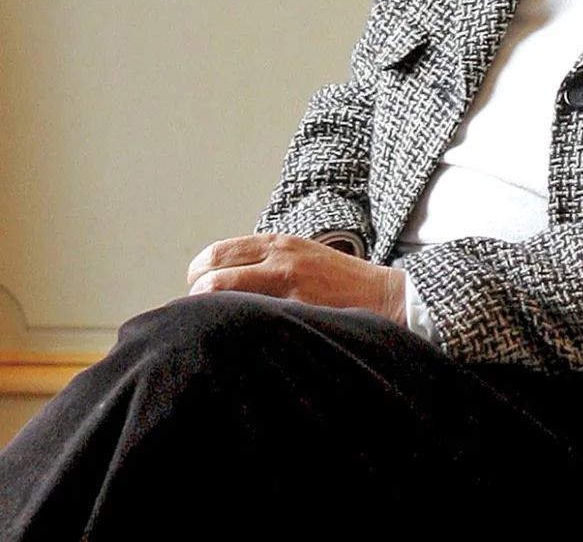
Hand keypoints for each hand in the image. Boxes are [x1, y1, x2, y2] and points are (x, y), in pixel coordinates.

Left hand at [187, 234, 405, 324]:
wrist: (383, 296)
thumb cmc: (340, 282)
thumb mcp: (302, 257)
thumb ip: (267, 264)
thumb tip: (224, 282)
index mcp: (278, 243)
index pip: (216, 253)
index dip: (198, 274)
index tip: (196, 291)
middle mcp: (279, 259)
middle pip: (211, 274)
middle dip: (196, 297)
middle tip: (198, 316)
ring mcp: (287, 286)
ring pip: (222, 297)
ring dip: (209, 315)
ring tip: (213, 330)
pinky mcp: (298, 311)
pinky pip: (250, 320)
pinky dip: (236, 329)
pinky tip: (238, 341)